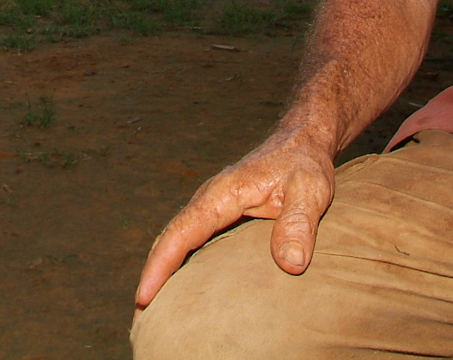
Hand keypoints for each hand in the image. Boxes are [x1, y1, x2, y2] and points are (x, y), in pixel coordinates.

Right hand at [134, 125, 336, 307]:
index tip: (144, 294)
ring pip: (178, 238)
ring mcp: (213, 206)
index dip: (161, 265)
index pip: (183, 232)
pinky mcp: (221, 213)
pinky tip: (182, 284)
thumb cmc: (305, 164)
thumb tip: (290, 264)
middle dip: (153, 273)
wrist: (302, 140)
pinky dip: (179, 260)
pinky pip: (193, 238)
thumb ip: (299, 224)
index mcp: (223, 193)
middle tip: (141, 311)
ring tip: (153, 305)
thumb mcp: (310, 190)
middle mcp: (210, 199)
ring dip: (163, 267)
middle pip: (170, 238)